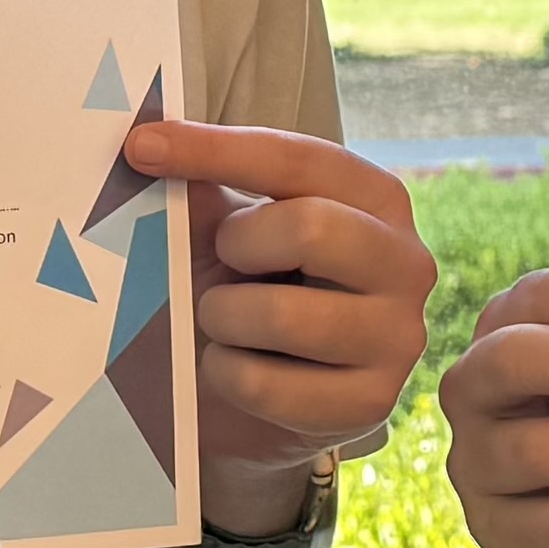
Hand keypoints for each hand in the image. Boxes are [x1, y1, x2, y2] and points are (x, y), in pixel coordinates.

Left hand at [119, 116, 437, 539]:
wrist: (263, 397)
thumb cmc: (251, 290)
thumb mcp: (230, 230)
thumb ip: (205, 186)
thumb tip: (148, 142)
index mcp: (377, 199)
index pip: (296, 158)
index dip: (214, 149)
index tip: (142, 147)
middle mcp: (406, 263)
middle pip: (310, 227)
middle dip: (239, 245)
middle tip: (223, 263)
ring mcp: (397, 338)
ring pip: (283, 316)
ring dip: (225, 318)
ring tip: (226, 321)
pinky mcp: (369, 405)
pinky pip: (264, 385)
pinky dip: (226, 375)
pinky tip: (237, 370)